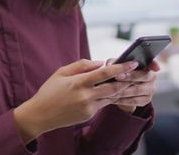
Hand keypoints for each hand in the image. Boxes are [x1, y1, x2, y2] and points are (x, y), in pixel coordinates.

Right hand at [13, 59, 139, 143]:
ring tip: (129, 80)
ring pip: (111, 97)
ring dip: (121, 89)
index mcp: (78, 83)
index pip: (105, 73)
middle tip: (136, 72)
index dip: (121, 67)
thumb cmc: (49, 90)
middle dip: (126, 79)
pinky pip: (104, 104)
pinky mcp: (89, 115)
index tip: (133, 62)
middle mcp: (85, 96)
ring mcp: (88, 108)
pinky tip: (114, 90)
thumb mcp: (61, 72)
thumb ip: (81, 65)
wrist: (41, 115)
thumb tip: (100, 63)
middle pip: (114, 87)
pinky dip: (110, 96)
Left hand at [107, 59, 159, 113]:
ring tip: (111, 88)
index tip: (151, 66)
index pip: (152, 64)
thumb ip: (115, 62)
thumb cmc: (121, 73)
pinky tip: (113, 97)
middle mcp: (151, 77)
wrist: (123, 89)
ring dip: (123, 90)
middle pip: (143, 76)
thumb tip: (109, 64)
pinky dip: (122, 99)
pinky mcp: (146, 100)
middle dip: (129, 76)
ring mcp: (150, 89)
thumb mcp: (117, 65)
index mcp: (147, 65)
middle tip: (117, 76)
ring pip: (137, 90)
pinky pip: (133, 100)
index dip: (153, 65)